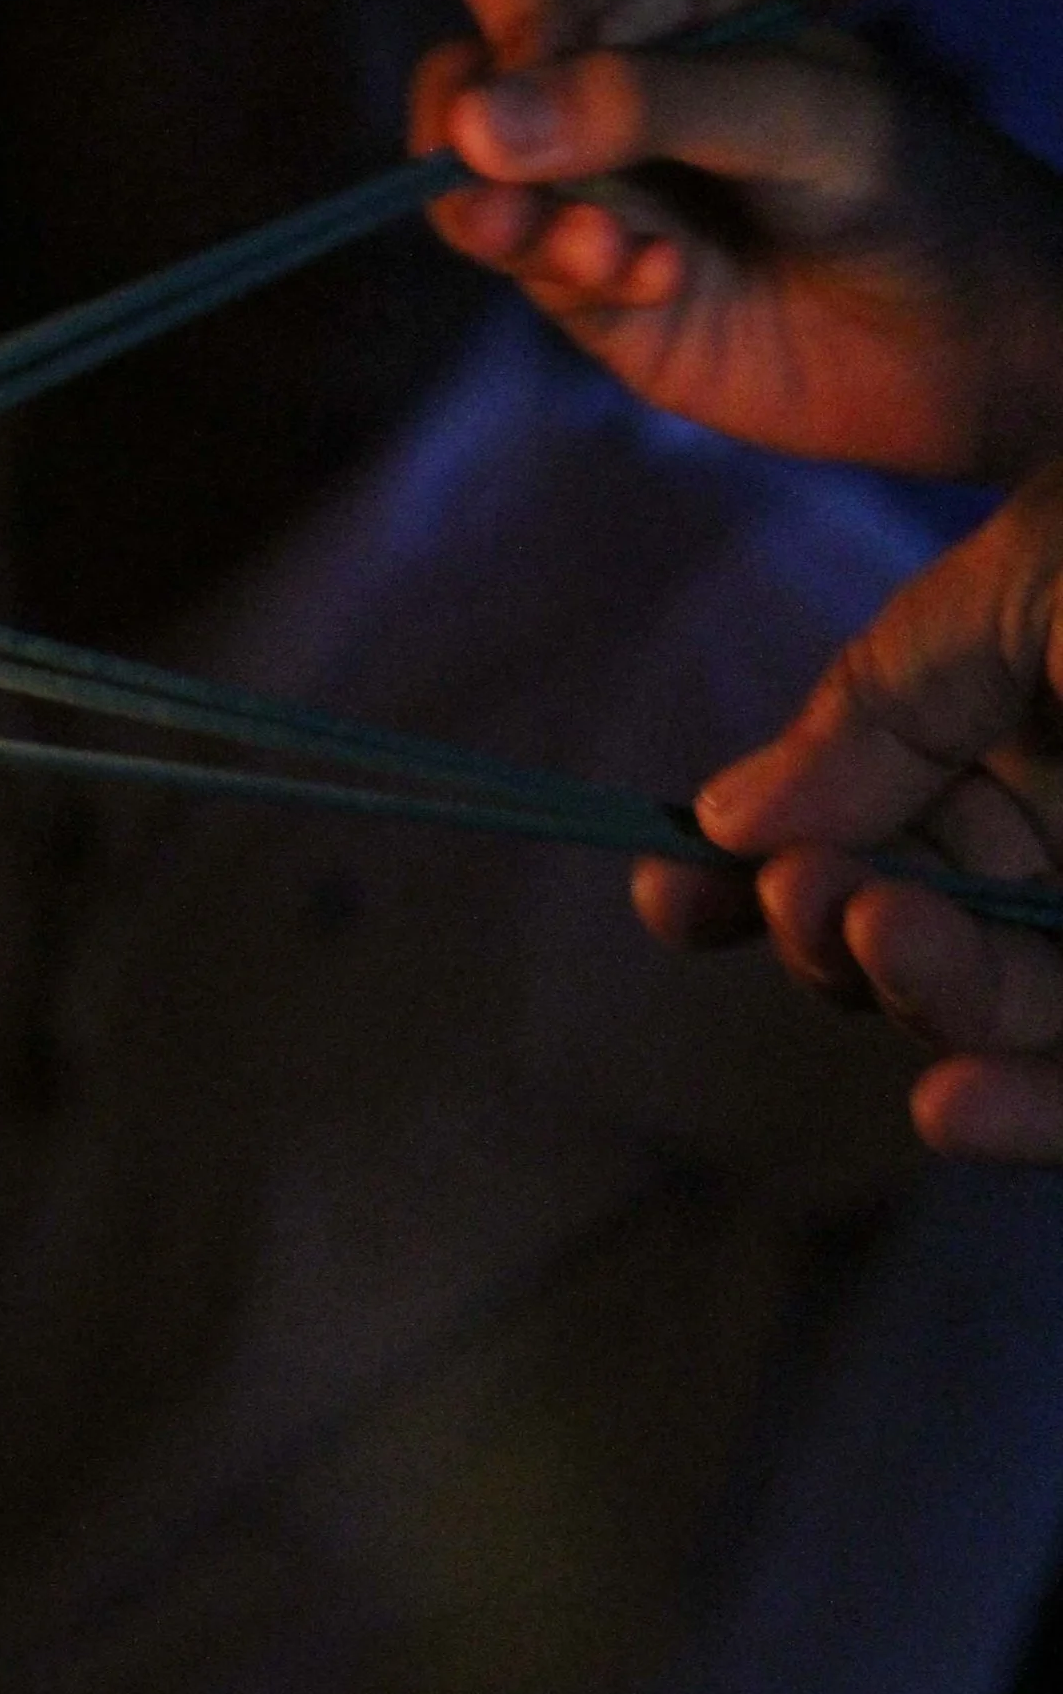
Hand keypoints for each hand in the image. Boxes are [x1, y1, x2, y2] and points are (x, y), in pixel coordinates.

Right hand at [409, 0, 1062, 482]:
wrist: (969, 345)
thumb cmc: (909, 187)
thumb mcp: (796, 115)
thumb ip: (640, 104)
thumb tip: (468, 127)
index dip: (504, 6)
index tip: (536, 71)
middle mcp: (605, 87)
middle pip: (459, 76)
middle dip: (471, 135)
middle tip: (520, 189)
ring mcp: (591, 191)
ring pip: (468, 186)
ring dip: (517, 221)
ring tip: (608, 252)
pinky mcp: (588, 291)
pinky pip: (524, 269)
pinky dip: (574, 276)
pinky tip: (663, 285)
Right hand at [633, 463, 1062, 1158]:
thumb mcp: (1029, 582)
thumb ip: (879, 706)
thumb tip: (723, 815)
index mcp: (1041, 727)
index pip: (872, 825)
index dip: (760, 869)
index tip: (669, 896)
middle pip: (929, 934)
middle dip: (841, 929)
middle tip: (811, 896)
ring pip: (1022, 1017)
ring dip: (933, 1002)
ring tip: (877, 943)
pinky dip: (1036, 1112)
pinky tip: (952, 1106)